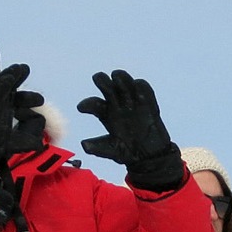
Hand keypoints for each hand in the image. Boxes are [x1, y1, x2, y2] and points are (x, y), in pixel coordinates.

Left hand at [76, 70, 181, 191]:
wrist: (150, 155)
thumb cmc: (128, 152)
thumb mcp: (113, 151)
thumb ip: (98, 148)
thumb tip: (84, 145)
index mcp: (106, 114)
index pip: (94, 104)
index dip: (87, 104)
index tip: (80, 108)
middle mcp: (117, 105)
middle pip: (107, 87)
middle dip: (102, 81)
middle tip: (98, 79)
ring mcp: (132, 101)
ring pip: (124, 83)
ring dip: (120, 78)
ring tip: (116, 76)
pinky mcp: (147, 102)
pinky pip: (143, 89)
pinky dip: (140, 86)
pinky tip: (137, 87)